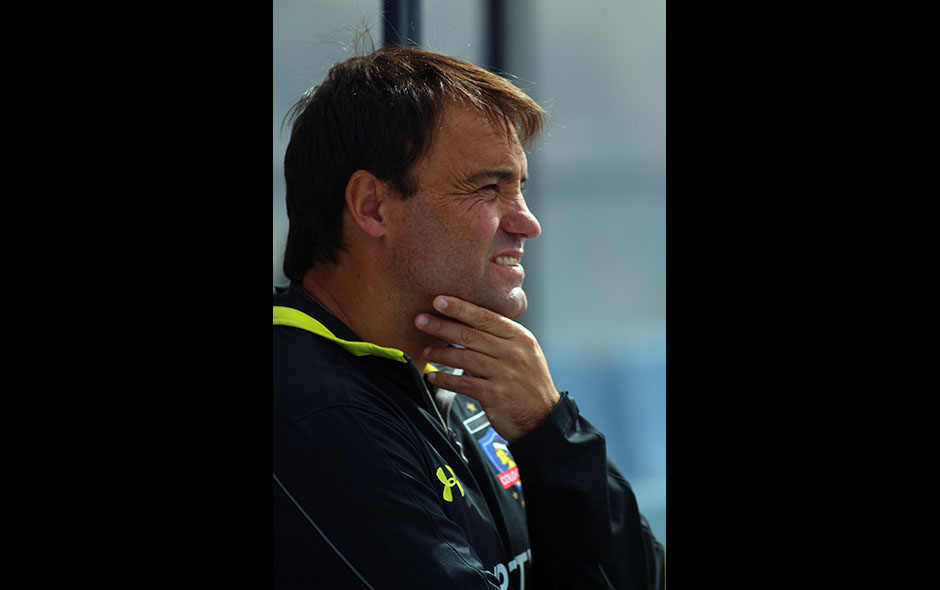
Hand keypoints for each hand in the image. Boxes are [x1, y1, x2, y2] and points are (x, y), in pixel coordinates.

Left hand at [415, 295, 559, 442]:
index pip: (485, 317)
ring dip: (442, 353)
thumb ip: (501, 337)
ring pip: (465, 357)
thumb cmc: (529, 382)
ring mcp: (505, 374)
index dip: (460, 308)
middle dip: (442, 325)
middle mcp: (513, 352)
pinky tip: (434, 375)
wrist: (544, 417)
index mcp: (519, 337)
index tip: (439, 300)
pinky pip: (464, 383)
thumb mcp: (525, 352)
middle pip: (471, 334)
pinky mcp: (495, 394)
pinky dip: (446, 379)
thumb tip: (468, 321)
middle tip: (420, 320)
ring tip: (426, 350)